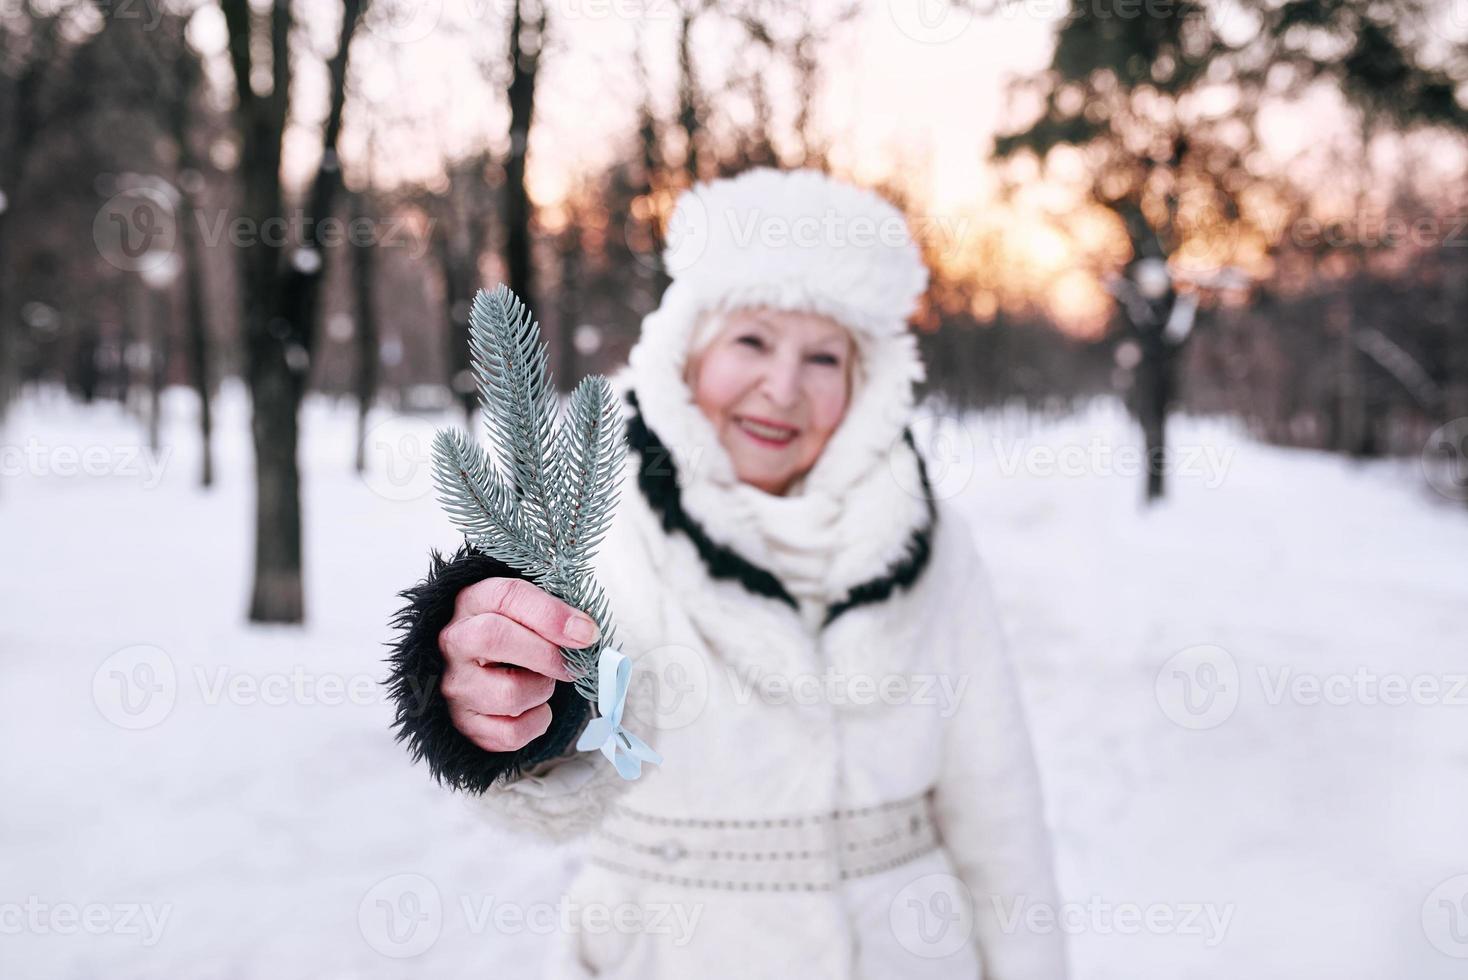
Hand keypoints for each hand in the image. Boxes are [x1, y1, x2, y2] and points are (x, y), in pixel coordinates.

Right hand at [438, 577, 599, 751]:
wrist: (481, 672)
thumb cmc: (514, 635)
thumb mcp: (527, 611)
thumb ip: (554, 612)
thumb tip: (585, 632)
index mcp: (471, 601)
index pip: (507, 596)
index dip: (552, 614)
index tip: (587, 632)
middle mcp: (454, 642)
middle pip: (495, 637)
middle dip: (548, 654)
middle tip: (574, 665)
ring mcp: (455, 686)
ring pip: (509, 693)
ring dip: (543, 690)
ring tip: (543, 682)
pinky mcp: (464, 724)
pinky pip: (511, 733)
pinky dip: (536, 722)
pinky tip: (533, 707)